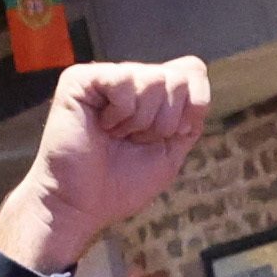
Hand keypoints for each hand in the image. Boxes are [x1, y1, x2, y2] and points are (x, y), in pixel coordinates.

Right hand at [0, 57, 214, 273]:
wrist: (80, 205)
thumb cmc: (119, 185)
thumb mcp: (169, 154)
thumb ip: (188, 121)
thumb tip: (195, 88)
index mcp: (151, 95)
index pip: (192, 70)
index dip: (196, 103)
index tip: (174, 134)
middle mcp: (130, 80)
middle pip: (177, 77)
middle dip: (165, 121)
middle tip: (134, 141)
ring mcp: (105, 77)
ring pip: (154, 79)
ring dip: (141, 121)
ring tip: (115, 136)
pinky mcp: (80, 79)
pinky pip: (124, 80)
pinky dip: (120, 113)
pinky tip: (101, 127)